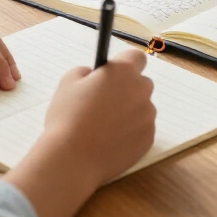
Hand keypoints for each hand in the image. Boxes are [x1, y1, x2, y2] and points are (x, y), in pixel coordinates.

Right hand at [5, 48, 155, 216]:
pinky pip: (142, 129)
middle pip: (140, 83)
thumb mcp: (68, 83)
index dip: (124, 63)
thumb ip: (86, 72)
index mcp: (123, 72)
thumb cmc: (67, 118)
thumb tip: (94, 75)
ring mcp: (148, 116)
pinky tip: (109, 140)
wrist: (73, 160)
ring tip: (103, 127)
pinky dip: (130, 132)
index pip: (136, 57)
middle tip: (105, 102)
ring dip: (129, 112)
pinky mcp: (149, 139)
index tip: (114, 72)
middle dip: (126, 89)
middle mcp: (141, 91)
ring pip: (141, 108)